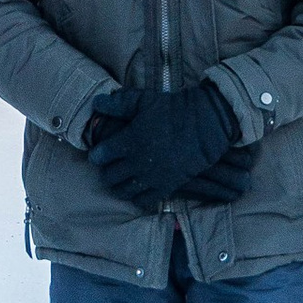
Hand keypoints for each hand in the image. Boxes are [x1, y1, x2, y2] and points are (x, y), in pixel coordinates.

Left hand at [85, 80, 254, 216]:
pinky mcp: (166, 186)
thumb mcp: (144, 100)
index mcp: (128, 140)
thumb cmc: (173, 109)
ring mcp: (151, 177)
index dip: (97, 155)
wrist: (205, 124)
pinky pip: (143, 201)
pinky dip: (137, 198)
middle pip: (109, 177)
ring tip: (122, 179)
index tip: (100, 152)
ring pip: (123, 191)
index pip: (100, 156)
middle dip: (106, 171)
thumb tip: (96, 103)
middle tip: (110, 166)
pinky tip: (138, 190)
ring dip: (119, 186)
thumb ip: (118, 103)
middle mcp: (136, 162)